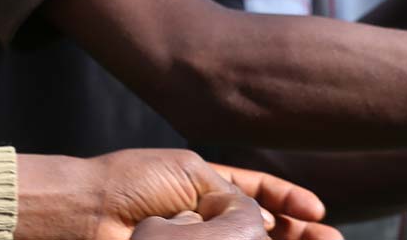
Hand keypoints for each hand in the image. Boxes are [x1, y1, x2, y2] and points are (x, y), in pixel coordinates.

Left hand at [15, 150, 336, 239]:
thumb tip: (263, 220)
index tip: (316, 212)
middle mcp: (206, 215)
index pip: (258, 190)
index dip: (288, 199)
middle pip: (264, 224)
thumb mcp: (190, 174)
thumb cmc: (131, 183)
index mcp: (206, 183)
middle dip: (299, 233)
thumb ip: (231, 195)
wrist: (90, 213)